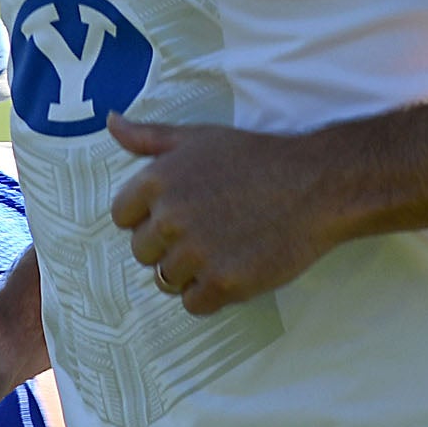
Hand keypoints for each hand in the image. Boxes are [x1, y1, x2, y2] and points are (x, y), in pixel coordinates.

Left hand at [109, 116, 354, 314]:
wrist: (316, 185)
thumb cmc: (257, 158)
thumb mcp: (199, 138)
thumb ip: (149, 136)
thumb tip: (111, 122)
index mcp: (158, 180)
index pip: (122, 216)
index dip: (149, 217)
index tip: (179, 212)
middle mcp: (170, 217)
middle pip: (142, 251)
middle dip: (168, 245)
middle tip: (208, 230)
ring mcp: (196, 253)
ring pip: (165, 280)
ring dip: (190, 271)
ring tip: (224, 248)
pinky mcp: (224, 283)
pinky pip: (194, 304)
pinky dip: (211, 294)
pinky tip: (234, 268)